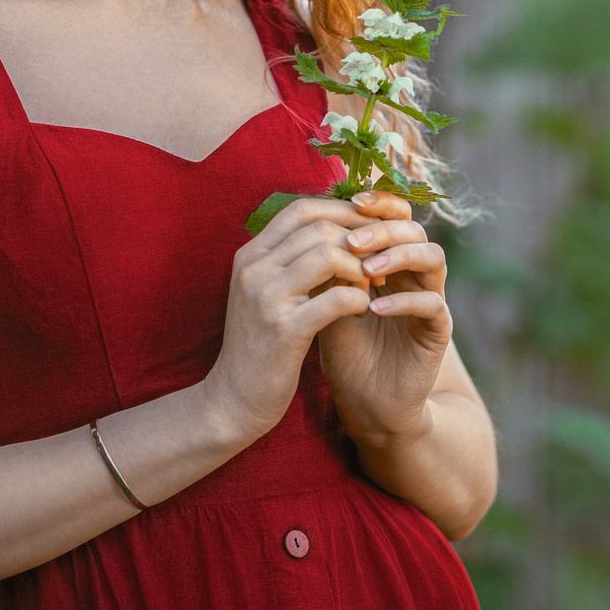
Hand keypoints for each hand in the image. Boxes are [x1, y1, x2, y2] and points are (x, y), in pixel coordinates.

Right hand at [202, 197, 376, 442]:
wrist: (232, 401)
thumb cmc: (258, 345)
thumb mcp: (265, 294)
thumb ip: (288, 262)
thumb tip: (332, 231)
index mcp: (249, 256)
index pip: (300, 209)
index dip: (340, 211)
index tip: (367, 228)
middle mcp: (253, 269)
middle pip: (319, 227)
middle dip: (358, 240)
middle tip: (378, 260)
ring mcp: (266, 298)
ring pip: (329, 255)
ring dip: (360, 267)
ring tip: (371, 285)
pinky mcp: (284, 331)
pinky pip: (335, 297)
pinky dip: (358, 298)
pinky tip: (362, 309)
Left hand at [315, 190, 452, 448]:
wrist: (363, 400)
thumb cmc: (344, 347)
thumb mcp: (328, 299)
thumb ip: (325, 264)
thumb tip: (305, 223)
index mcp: (390, 259)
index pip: (394, 216)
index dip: (379, 202)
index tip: (350, 201)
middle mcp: (414, 274)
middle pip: (414, 229)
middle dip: (383, 229)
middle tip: (353, 240)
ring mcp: (430, 299)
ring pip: (432, 257)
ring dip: (398, 257)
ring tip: (366, 269)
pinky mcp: (438, 330)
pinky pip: (432, 304)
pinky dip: (404, 301)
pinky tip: (374, 307)